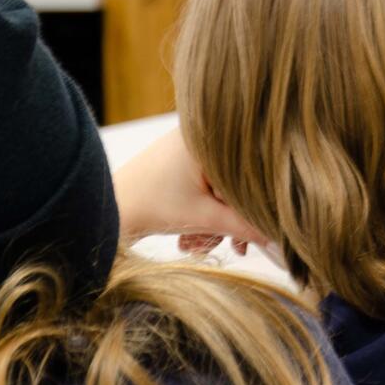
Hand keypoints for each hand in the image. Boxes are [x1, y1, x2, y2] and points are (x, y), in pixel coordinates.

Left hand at [113, 128, 265, 250]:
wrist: (107, 211)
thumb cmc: (151, 206)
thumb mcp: (204, 218)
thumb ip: (245, 226)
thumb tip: (277, 237)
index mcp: (208, 138)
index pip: (247, 172)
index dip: (252, 205)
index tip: (253, 234)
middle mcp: (199, 136)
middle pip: (234, 184)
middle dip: (230, 220)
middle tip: (234, 248)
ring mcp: (186, 148)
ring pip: (219, 190)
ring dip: (213, 222)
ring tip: (195, 243)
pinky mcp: (178, 162)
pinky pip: (204, 188)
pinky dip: (201, 213)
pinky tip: (189, 236)